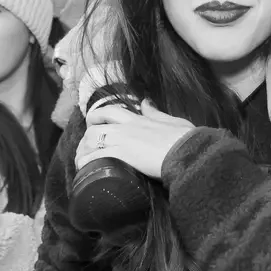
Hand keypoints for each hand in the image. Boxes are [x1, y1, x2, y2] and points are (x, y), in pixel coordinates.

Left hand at [77, 101, 194, 178]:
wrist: (188, 153)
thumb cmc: (185, 139)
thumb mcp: (171, 120)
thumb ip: (156, 112)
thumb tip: (146, 102)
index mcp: (138, 118)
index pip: (110, 111)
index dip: (96, 117)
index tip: (93, 124)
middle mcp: (126, 127)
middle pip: (95, 124)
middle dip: (86, 136)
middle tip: (85, 149)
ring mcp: (122, 140)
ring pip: (91, 139)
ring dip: (83, 150)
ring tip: (81, 161)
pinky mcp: (121, 156)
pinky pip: (94, 157)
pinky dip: (85, 162)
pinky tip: (83, 169)